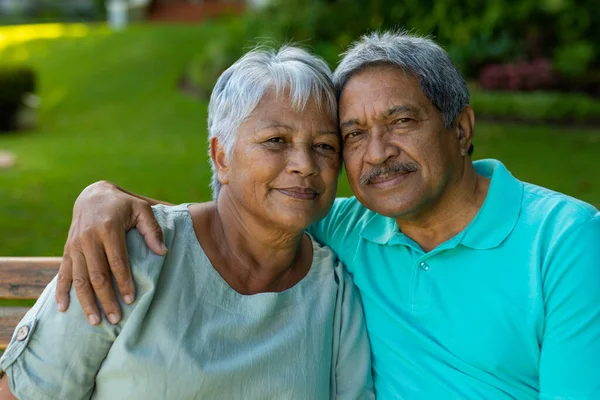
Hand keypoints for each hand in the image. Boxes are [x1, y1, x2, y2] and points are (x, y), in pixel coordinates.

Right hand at [56, 181, 166, 324]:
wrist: (92, 194)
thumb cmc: (123, 204)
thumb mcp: (142, 209)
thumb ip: (152, 230)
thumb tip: (162, 252)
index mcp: (108, 229)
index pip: (117, 261)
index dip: (123, 282)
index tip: (131, 299)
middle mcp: (88, 238)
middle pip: (97, 275)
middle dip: (106, 299)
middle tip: (116, 318)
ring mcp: (75, 245)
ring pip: (79, 278)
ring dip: (86, 302)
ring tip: (95, 321)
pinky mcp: (67, 250)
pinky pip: (63, 273)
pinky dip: (61, 291)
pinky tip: (63, 308)